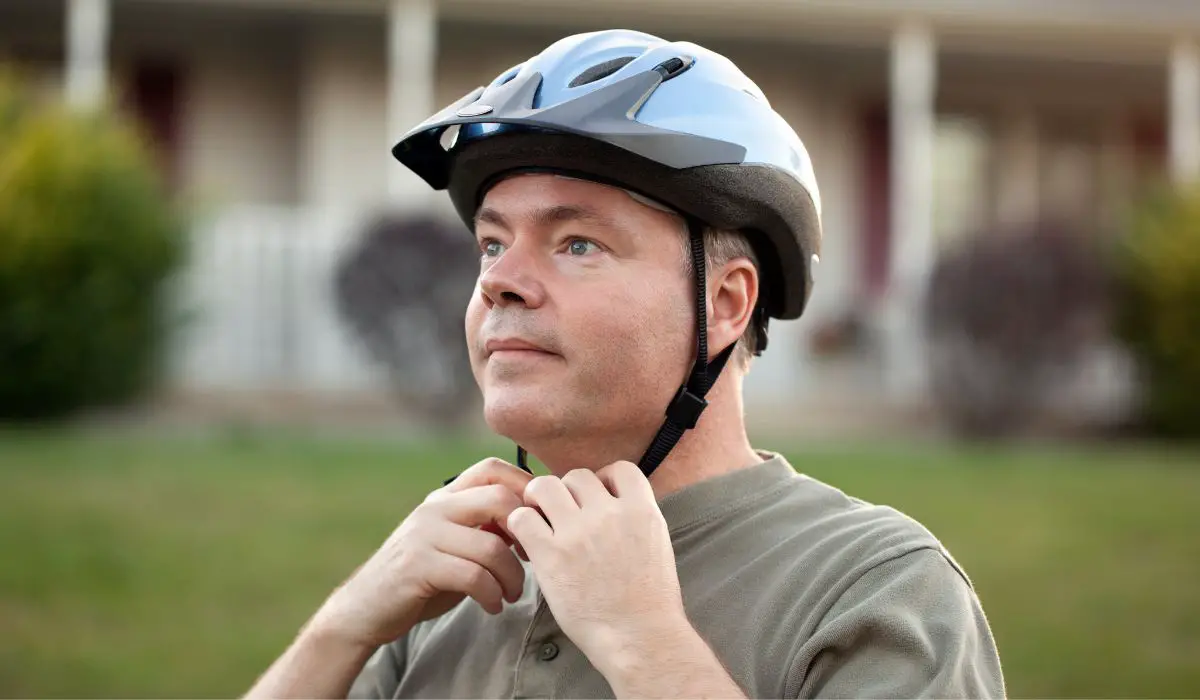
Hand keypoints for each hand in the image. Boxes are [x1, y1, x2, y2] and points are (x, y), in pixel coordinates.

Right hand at [310, 458, 533, 650]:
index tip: (540, 521)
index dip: (525, 487)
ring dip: (513, 577)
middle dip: (527, 532)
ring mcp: (424, 535)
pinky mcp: (418, 567)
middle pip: (499, 499)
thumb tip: (531, 520)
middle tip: (532, 560)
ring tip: (512, 594)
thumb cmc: (420, 577)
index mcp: (444, 498)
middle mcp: (434, 509)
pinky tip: (494, 606)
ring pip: (492, 546)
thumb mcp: (454, 544)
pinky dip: (493, 595)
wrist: (364, 608)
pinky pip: (474, 576)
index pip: (492, 468)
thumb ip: (484, 529)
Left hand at [506, 462, 687, 672]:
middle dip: (568, 493)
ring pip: (544, 486)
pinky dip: (520, 524)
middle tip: (562, 517)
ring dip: (538, 500)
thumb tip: (614, 504)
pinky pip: (522, 517)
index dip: (604, 480)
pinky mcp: (551, 554)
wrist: (639, 637)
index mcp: (642, 510)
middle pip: (577, 476)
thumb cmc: (650, 603)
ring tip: (539, 520)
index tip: (597, 500)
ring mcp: (579, 532)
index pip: (619, 469)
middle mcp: (609, 513)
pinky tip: (527, 541)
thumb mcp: (656, 546)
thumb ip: (635, 519)